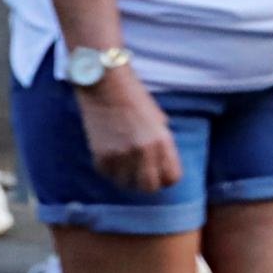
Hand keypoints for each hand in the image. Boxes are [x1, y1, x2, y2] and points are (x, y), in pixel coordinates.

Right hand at [80, 66, 183, 195]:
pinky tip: (110, 155)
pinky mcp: (101, 156)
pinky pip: (107, 174)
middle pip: (150, 187)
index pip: (172, 178)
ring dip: (126, 177)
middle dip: (147, 183)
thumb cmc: (134, 98)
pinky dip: (109, 169)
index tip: (160, 174)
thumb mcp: (158, 120)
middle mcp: (144, 151)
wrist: (106, 85)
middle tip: (142, 174)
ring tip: (124, 162)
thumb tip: (162, 166)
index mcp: (162, 141)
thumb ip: (161, 144)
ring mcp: (121, 155)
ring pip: (126, 184)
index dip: (166, 178)